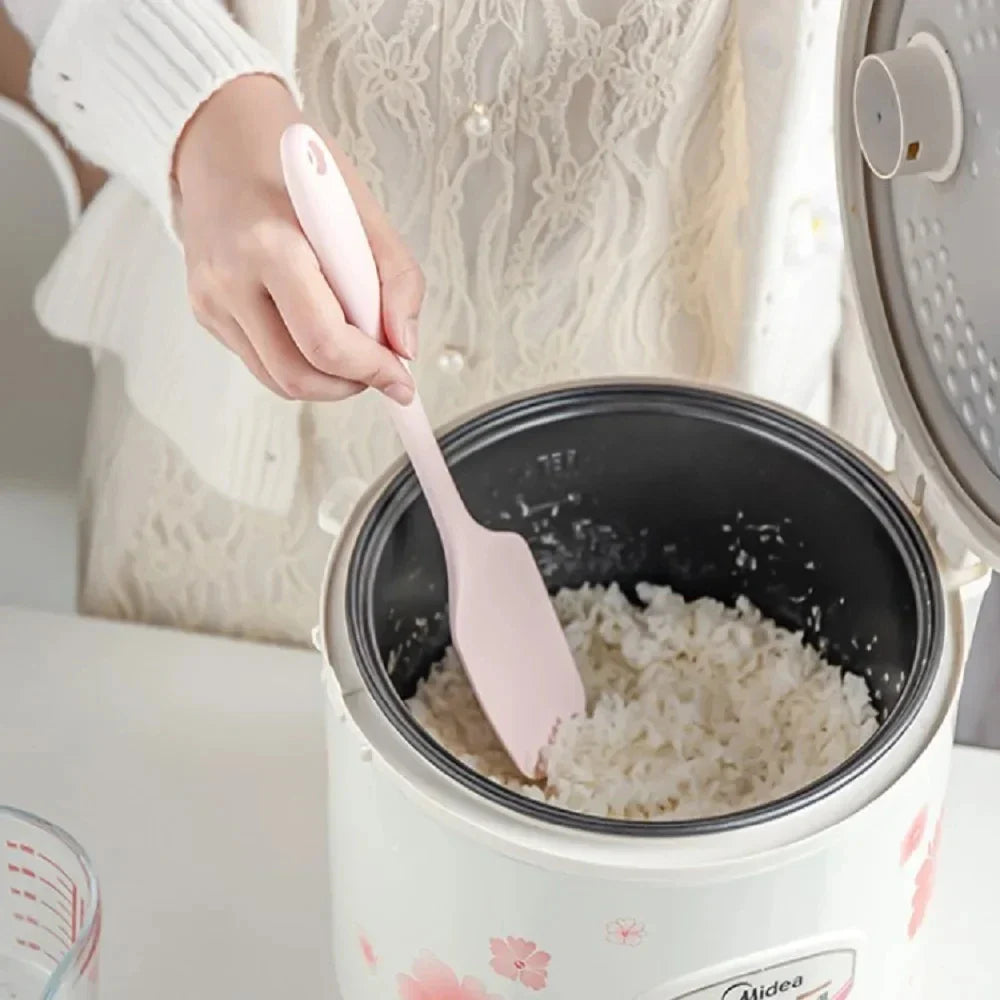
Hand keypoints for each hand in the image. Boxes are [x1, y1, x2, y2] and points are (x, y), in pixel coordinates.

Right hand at [174, 74, 421, 402]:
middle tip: (379, 367)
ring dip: (325, 378)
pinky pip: (260, 361)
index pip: (324, 342)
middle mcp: (229, 279)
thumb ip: (398, 280)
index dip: (371, 370)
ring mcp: (209, 299)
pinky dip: (298, 358)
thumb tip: (404, 347)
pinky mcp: (204, 311)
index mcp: (270, 246)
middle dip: (349, 384)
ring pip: (276, 379)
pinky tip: (315, 323)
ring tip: (352, 344)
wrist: (220, 133)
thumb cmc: (293, 165)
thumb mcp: (364, 210)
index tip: (401, 378)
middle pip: (296, 376)